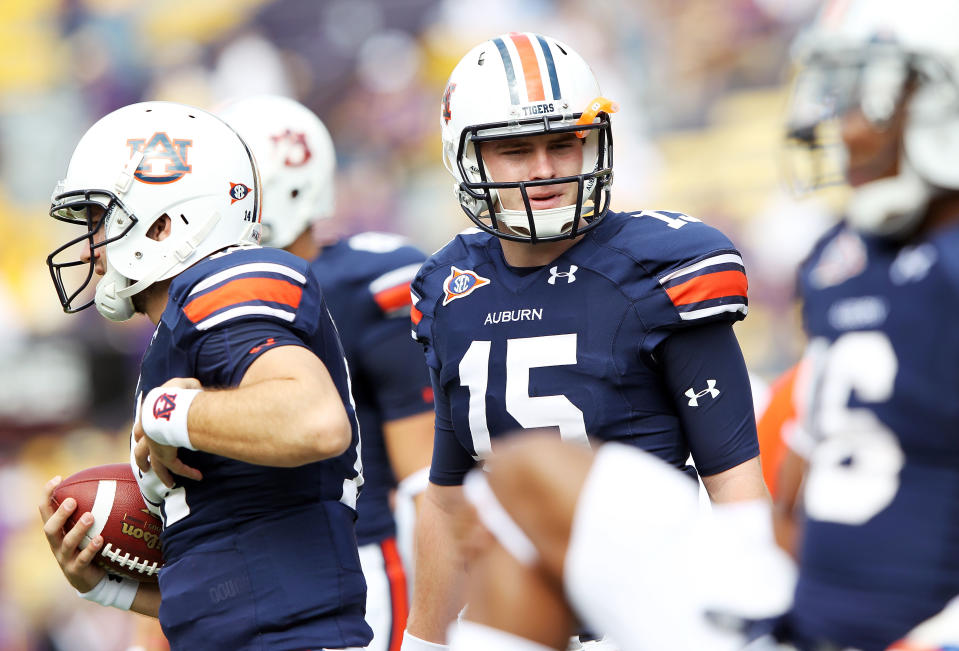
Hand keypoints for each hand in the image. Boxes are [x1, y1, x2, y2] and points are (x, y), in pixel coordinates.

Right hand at [39, 476, 106, 592]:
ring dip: (78, 529)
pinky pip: (83, 559)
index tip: (58, 479)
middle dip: (59, 514)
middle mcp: (57, 544)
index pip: (45, 511)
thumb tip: (114, 481)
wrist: (94, 579)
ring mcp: (65, 558)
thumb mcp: (88, 527)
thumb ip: (94, 508)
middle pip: (50, 528)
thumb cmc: (90, 546)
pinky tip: (101, 539)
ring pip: (67, 543)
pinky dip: (91, 549)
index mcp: (57, 531)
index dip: (48, 495)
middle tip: (71, 501)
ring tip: (90, 516)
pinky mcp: (76, 571)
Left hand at [134, 377, 203, 487]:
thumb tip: (197, 389)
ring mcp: (154, 446)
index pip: (141, 428)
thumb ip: (189, 387)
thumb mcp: (182, 385)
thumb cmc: (176, 394)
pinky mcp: (165, 455)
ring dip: (157, 471)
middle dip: (142, 457)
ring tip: (166, 481)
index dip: (142, 434)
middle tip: (145, 464)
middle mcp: (147, 434)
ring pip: (152, 463)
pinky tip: (198, 476)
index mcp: (148, 416)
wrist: (171, 406)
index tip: (144, 439)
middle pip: (139, 449)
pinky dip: (188, 472)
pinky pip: (176, 467)